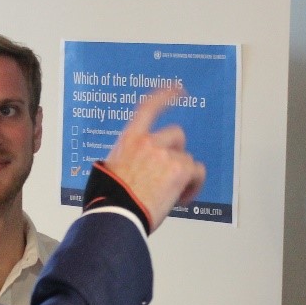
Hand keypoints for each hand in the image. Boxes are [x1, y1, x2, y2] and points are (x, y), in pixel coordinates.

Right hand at [104, 86, 205, 230]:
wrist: (116, 215)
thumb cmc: (109, 199)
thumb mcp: (108, 170)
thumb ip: (127, 160)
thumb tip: (133, 167)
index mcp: (129, 139)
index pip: (148, 107)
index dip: (165, 95)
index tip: (177, 89)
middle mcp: (148, 142)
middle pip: (177, 136)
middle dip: (177, 153)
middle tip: (169, 174)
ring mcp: (165, 154)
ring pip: (186, 159)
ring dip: (182, 174)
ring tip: (171, 194)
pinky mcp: (180, 170)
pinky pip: (197, 172)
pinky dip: (194, 185)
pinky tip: (182, 198)